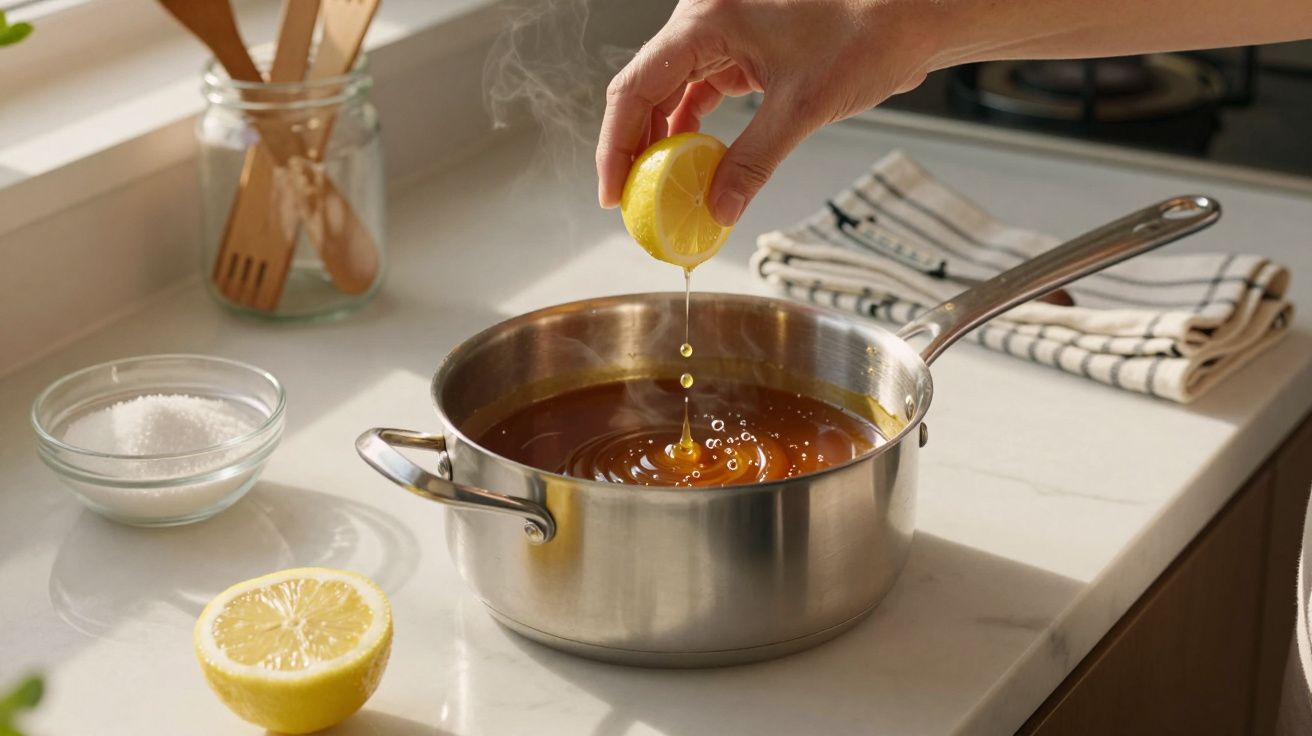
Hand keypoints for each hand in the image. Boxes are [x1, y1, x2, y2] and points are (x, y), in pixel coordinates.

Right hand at [596, 0, 939, 225]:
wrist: (911, 11)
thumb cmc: (867, 35)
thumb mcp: (802, 108)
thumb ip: (751, 163)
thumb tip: (717, 210)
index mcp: (706, 18)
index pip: (635, 87)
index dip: (616, 145)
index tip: (613, 192)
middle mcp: (704, 18)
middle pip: (645, 89)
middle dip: (634, 148)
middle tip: (631, 202)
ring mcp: (721, 30)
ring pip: (670, 91)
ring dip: (663, 141)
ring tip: (660, 190)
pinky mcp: (741, 44)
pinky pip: (700, 89)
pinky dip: (693, 128)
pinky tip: (694, 164)